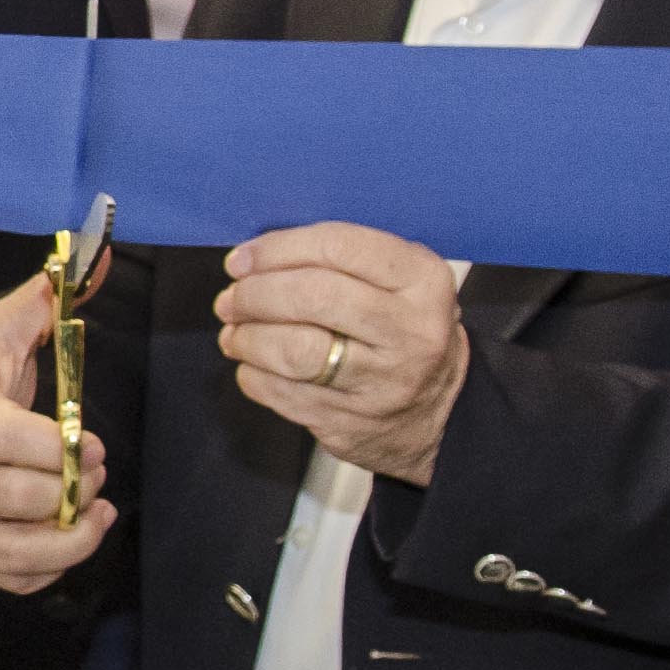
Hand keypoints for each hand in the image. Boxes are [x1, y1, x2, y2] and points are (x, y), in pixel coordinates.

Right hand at [0, 273, 110, 591]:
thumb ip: (35, 306)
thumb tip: (79, 265)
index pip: (2, 439)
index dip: (57, 448)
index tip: (92, 444)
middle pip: (18, 498)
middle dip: (73, 488)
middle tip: (94, 473)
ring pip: (16, 550)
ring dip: (70, 539)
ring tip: (95, 513)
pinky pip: (10, 578)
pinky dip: (50, 569)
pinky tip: (70, 537)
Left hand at [216, 222, 467, 484]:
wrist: (437, 413)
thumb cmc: (403, 332)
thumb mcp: (402, 282)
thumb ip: (341, 259)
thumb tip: (256, 258)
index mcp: (423, 281)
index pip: (337, 247)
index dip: (277, 249)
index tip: (243, 260)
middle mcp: (409, 331)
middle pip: (312, 297)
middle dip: (255, 294)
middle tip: (233, 297)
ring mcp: (382, 382)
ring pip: (293, 351)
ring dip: (247, 336)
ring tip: (235, 330)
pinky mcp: (351, 422)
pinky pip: (281, 393)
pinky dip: (253, 373)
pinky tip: (252, 363)